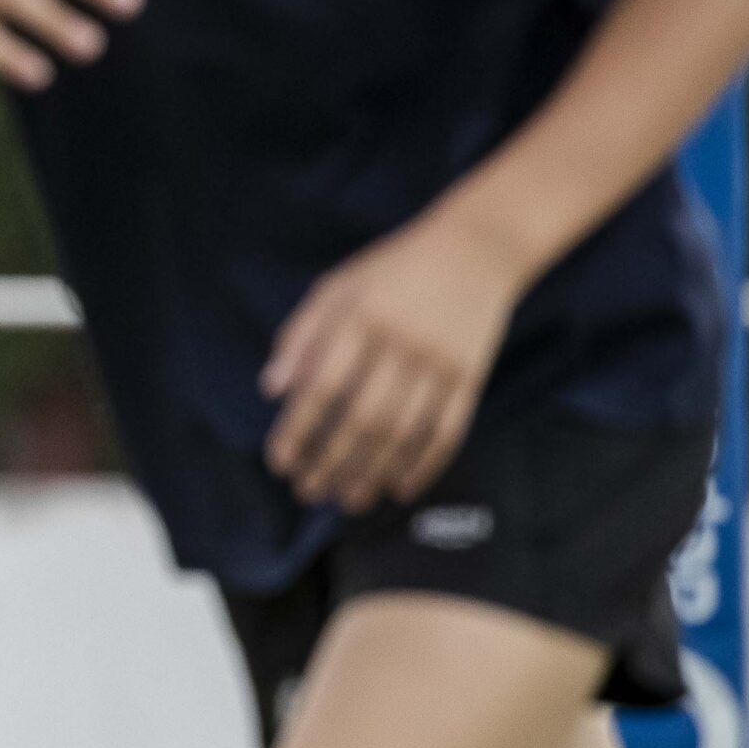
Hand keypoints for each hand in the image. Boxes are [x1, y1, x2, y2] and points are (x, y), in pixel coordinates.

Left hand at [262, 213, 530, 511]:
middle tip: (308, 493)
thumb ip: (299, 336)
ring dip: (372, 473)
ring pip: (404, 432)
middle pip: (362, 419)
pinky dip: (424, 464)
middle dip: (331, 464)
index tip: (280, 464)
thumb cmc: (391, 272)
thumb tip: (271, 391)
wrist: (476, 248)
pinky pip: (447, 430)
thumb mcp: (337, 288)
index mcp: (359, 317)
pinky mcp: (472, 374)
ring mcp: (440, 360)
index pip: (321, 387)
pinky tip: (399, 487)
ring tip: (347, 499)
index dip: (298, 431)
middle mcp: (400, 341)